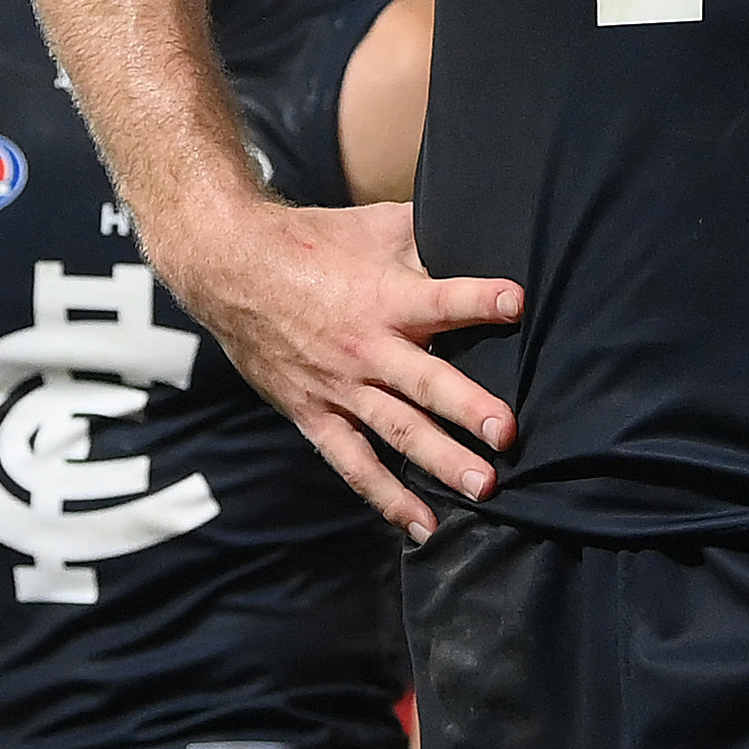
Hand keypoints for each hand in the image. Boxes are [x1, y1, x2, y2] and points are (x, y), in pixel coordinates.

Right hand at [167, 197, 522, 539]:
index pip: (440, 298)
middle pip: (424, 382)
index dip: (478, 299)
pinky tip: (423, 525)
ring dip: (441, 461)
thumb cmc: (312, 242)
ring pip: (397, 430)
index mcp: (384, 296)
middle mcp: (366, 348)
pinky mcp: (315, 414)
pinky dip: (386, 497)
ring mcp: (340, 387)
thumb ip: (429, 235)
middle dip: (469, 408)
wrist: (231, 268)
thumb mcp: (374, 226)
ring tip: (484, 487)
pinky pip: (353, 463)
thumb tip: (483, 224)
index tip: (516, 303)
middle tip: (507, 434)